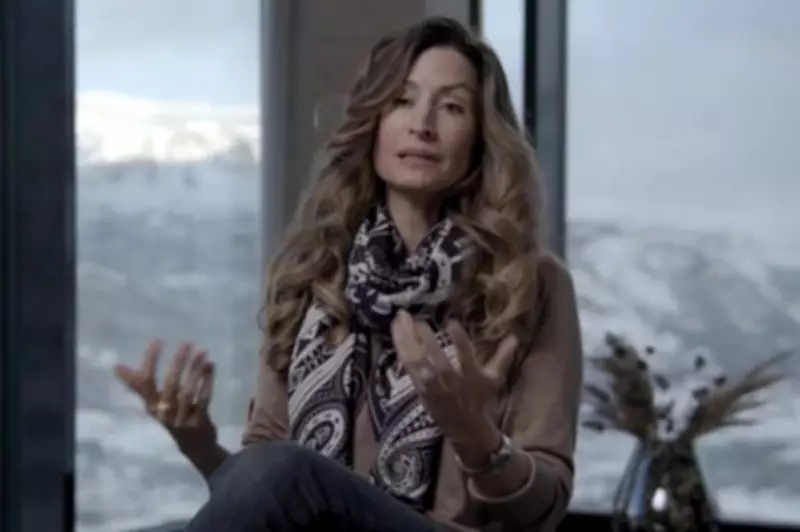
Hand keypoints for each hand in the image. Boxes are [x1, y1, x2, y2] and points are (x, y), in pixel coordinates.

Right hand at [114, 340, 217, 452]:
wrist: (195, 446)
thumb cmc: (172, 417)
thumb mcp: (154, 403)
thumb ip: (138, 385)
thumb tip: (117, 367)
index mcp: (151, 405)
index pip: (145, 382)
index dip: (150, 361)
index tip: (158, 341)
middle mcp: (164, 412)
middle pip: (169, 385)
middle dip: (178, 363)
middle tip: (186, 344)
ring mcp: (181, 419)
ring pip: (188, 392)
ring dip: (195, 370)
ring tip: (202, 352)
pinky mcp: (199, 422)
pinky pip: (204, 400)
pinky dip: (207, 382)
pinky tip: (211, 367)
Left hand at [390, 311, 518, 443]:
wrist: (464, 427)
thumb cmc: (479, 399)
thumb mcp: (494, 379)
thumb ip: (502, 357)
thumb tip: (514, 336)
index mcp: (470, 376)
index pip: (466, 356)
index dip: (459, 340)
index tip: (451, 322)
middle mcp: (450, 381)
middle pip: (436, 359)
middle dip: (425, 339)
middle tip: (416, 318)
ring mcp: (432, 385)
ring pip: (416, 361)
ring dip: (406, 340)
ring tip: (399, 318)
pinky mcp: (419, 387)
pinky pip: (407, 367)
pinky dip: (400, 349)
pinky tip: (395, 333)